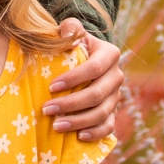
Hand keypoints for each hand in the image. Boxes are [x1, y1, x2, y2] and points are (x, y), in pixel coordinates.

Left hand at [42, 18, 123, 140]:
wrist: (82, 59)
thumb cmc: (71, 44)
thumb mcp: (71, 30)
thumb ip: (70, 28)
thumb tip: (68, 35)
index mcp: (110, 54)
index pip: (95, 68)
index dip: (74, 78)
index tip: (51, 87)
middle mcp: (116, 76)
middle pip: (97, 94)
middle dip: (71, 104)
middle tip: (47, 109)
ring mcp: (116, 96)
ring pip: (102, 113)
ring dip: (78, 121)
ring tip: (56, 126)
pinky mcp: (113, 112)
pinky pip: (108, 127)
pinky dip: (95, 133)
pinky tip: (78, 136)